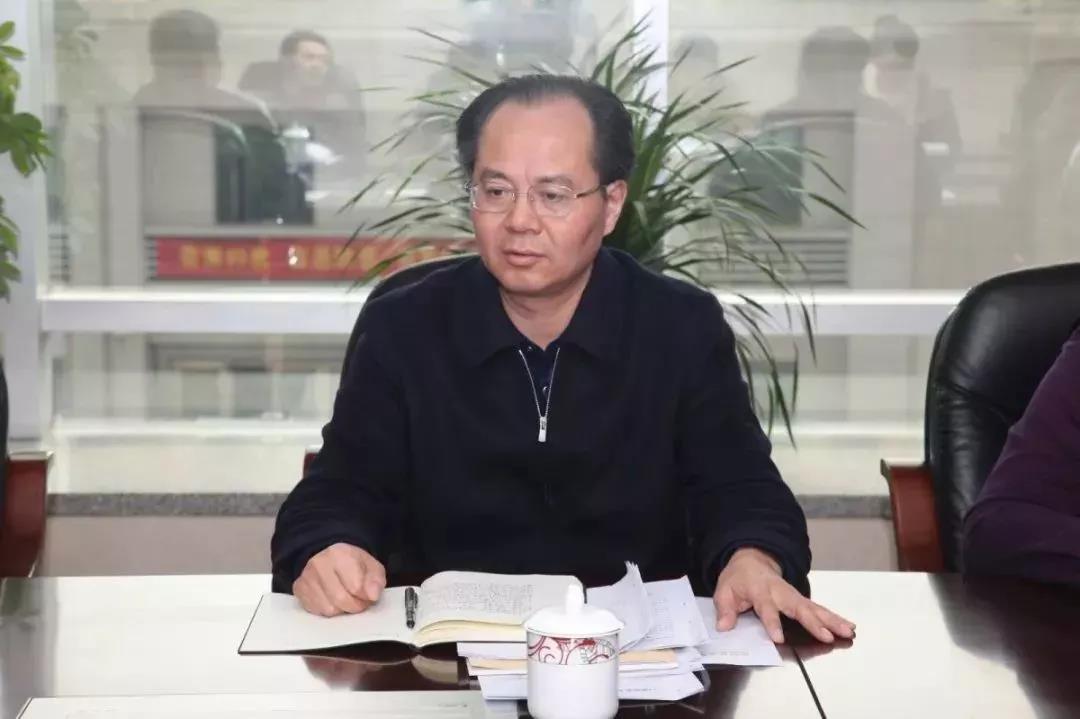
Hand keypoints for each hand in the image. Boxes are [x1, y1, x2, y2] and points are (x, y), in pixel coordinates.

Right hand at [293, 543, 385, 616]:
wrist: (331, 559)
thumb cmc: (354, 565)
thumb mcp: (372, 567)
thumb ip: (376, 580)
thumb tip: (373, 595)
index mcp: (339, 554)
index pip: (355, 587)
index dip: (365, 596)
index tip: (368, 594)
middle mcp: (318, 564)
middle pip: (341, 600)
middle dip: (355, 606)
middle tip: (359, 601)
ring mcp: (306, 577)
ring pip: (328, 609)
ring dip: (341, 610)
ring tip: (345, 598)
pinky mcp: (299, 590)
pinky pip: (317, 611)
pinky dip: (328, 610)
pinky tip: (332, 599)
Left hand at [713, 547, 853, 643]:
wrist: (752, 560)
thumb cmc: (738, 578)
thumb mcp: (724, 590)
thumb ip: (725, 609)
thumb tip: (725, 627)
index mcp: (760, 590)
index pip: (766, 608)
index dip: (772, 623)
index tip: (778, 638)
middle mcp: (780, 592)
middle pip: (798, 607)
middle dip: (813, 622)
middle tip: (826, 635)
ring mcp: (793, 595)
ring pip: (814, 608)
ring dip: (831, 620)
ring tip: (847, 632)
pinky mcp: (801, 600)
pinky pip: (818, 610)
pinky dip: (834, 618)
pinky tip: (848, 627)